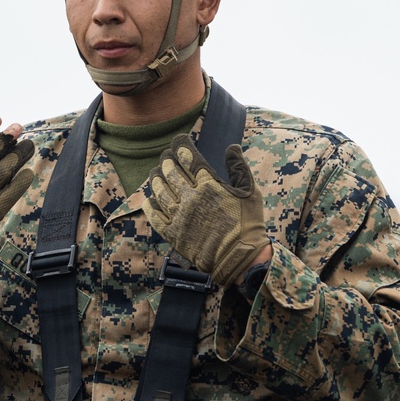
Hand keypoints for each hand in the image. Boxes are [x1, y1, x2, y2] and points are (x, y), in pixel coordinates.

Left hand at [146, 135, 268, 285]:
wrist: (239, 258)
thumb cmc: (248, 225)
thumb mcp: (250, 192)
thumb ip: (239, 167)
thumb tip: (232, 147)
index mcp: (209, 185)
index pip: (189, 159)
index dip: (181, 147)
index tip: (178, 142)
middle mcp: (191, 198)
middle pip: (171, 173)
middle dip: (167, 161)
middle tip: (165, 157)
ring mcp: (180, 217)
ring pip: (160, 192)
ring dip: (156, 180)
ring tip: (155, 174)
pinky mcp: (174, 234)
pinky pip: (156, 217)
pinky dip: (150, 206)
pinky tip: (149, 200)